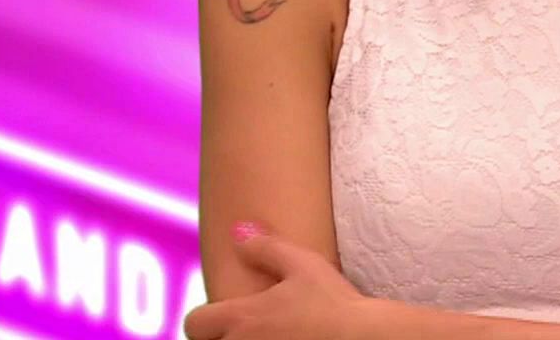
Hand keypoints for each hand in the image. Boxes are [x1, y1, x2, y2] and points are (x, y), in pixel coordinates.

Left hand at [182, 228, 372, 339]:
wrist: (364, 338)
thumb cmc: (335, 302)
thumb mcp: (303, 264)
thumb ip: (266, 248)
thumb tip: (238, 231)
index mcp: (242, 317)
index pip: (195, 324)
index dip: (204, 319)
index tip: (221, 317)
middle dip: (222, 336)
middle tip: (246, 327)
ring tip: (268, 335)